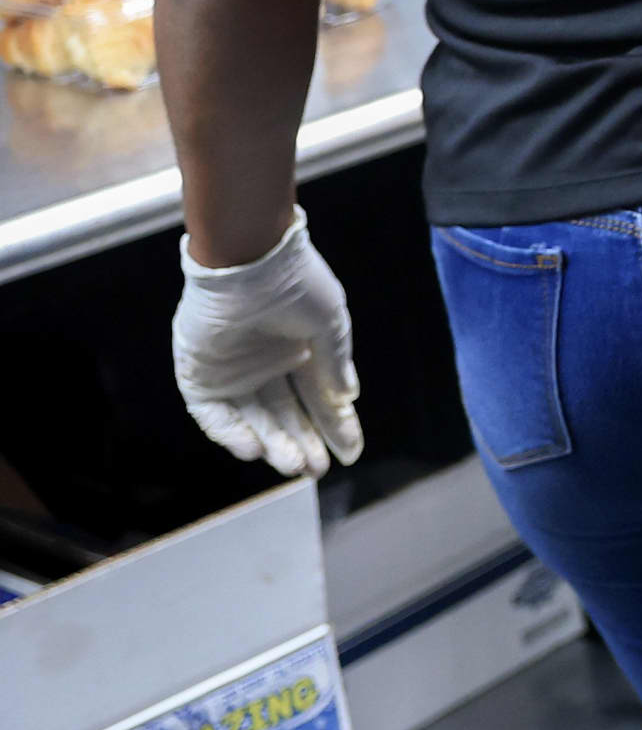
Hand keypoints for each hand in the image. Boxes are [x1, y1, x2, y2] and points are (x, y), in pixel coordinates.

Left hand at [173, 211, 361, 477]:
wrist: (248, 259)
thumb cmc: (295, 283)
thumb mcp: (329, 324)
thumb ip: (335, 363)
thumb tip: (349, 398)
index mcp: (299, 350)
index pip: (319, 398)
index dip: (336, 426)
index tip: (351, 452)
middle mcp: (266, 365)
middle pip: (286, 415)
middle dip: (303, 442)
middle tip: (317, 469)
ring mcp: (232, 372)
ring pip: (254, 419)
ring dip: (273, 443)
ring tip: (294, 465)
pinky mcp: (201, 375)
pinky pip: (215, 415)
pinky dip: (232, 433)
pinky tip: (255, 449)